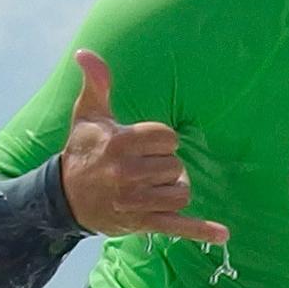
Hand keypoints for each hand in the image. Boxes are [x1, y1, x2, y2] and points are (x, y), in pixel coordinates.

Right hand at [60, 52, 229, 245]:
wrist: (65, 197)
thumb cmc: (83, 150)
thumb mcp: (88, 115)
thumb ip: (97, 83)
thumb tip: (84, 53)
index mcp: (120, 144)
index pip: (168, 138)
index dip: (161, 140)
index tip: (143, 145)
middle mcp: (127, 173)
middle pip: (176, 165)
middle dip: (165, 165)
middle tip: (143, 168)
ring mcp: (135, 201)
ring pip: (180, 192)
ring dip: (173, 189)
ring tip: (153, 187)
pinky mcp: (141, 223)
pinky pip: (177, 226)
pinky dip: (200, 231)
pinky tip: (223, 235)